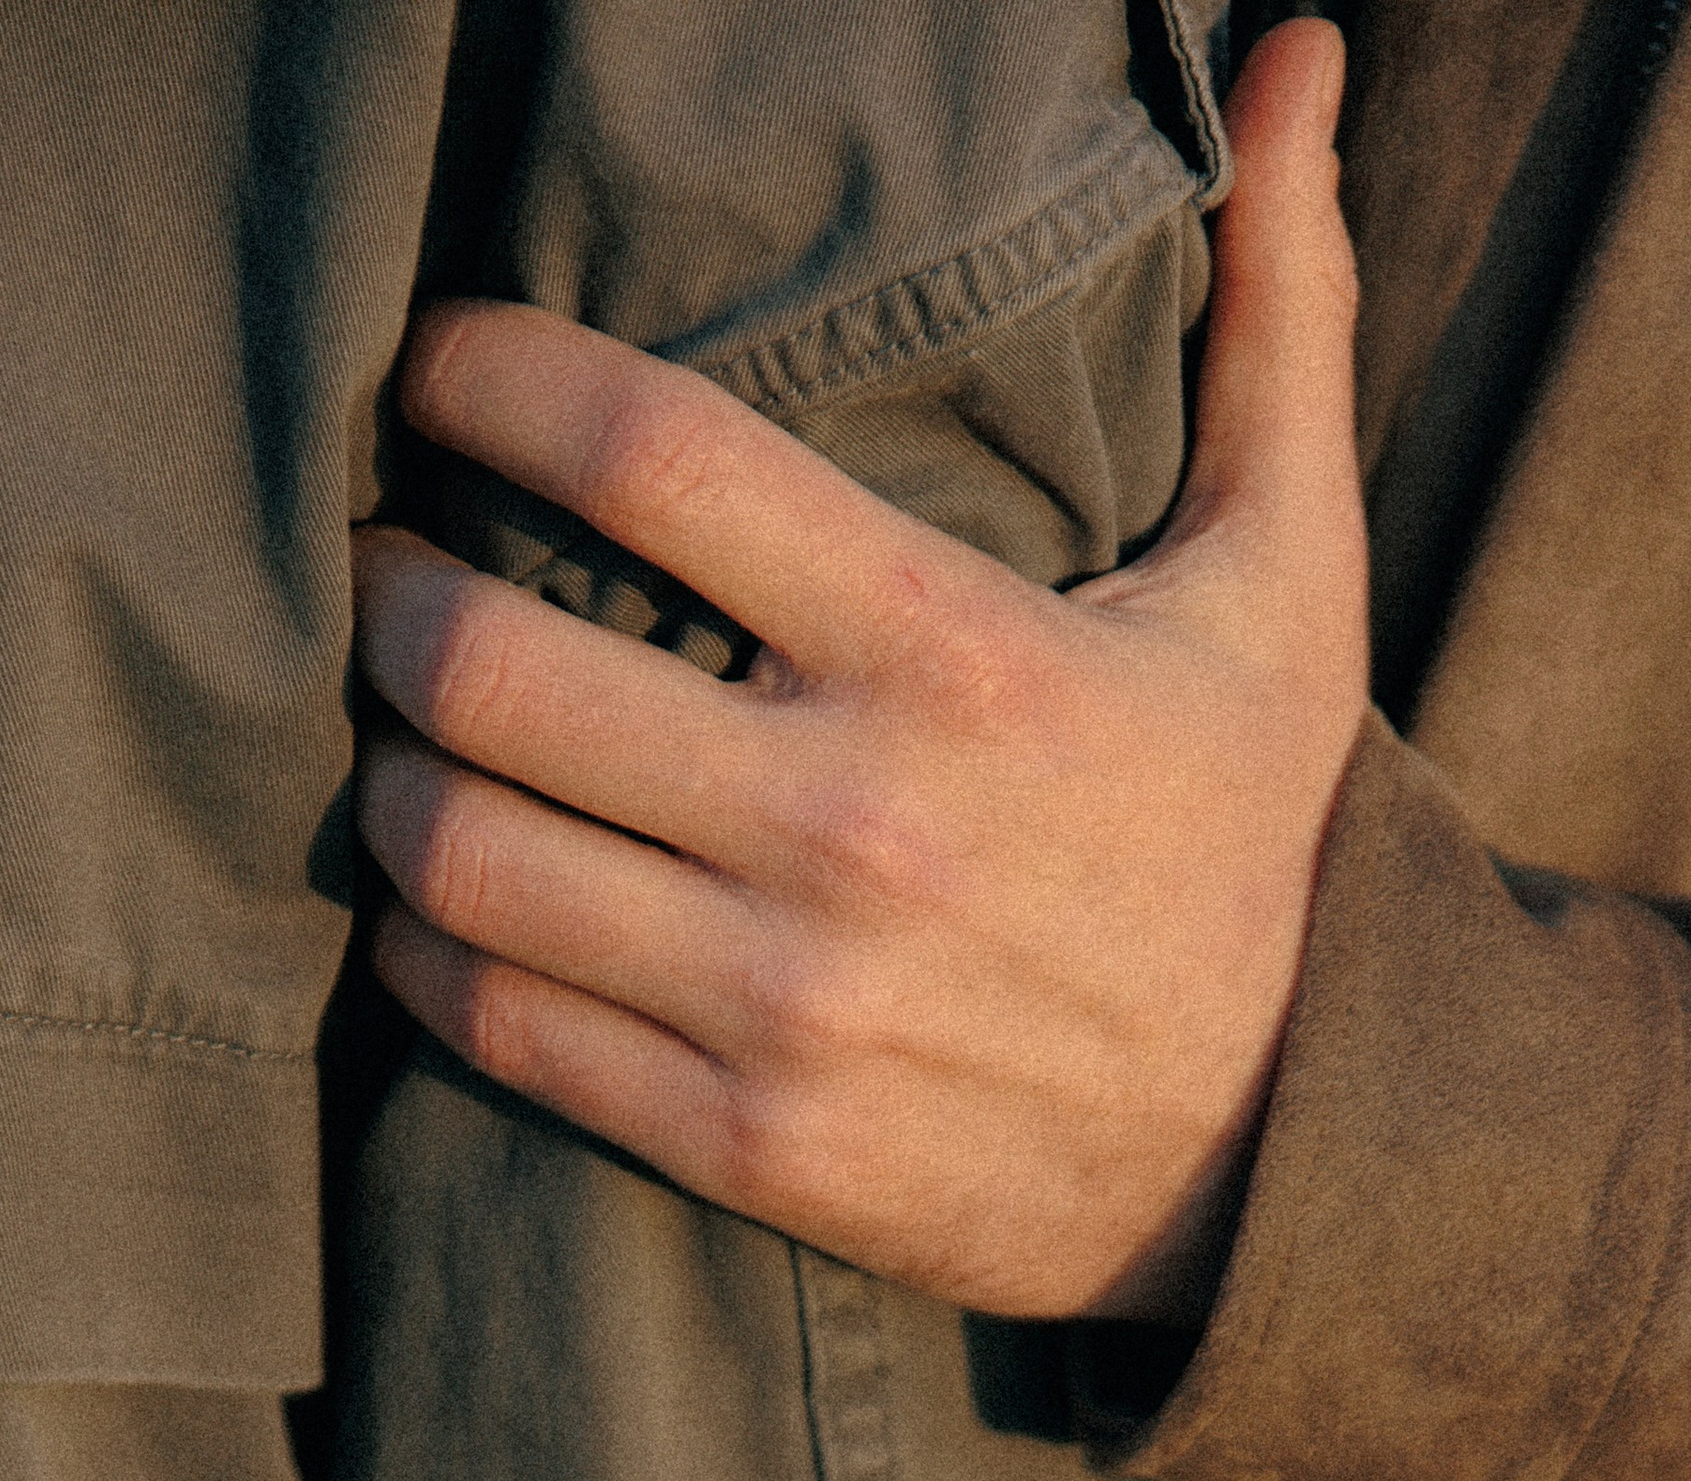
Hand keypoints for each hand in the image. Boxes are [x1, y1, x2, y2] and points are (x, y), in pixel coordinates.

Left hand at [353, 19, 1364, 1326]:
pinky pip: (496, 1026)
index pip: (647, 457)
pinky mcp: (750, 1143)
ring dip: (387, 773)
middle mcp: (856, 832)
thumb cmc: (1256, 844)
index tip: (442, 365)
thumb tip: (1303, 47)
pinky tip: (443, 898)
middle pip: (490, 667)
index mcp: (961, 657)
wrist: (1291, 1159)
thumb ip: (1275, 313)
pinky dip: (426, 953)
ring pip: (458, 855)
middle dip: (390, 596)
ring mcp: (789, 1005)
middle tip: (391, 567)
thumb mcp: (1289, 580)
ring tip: (408, 730)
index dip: (490, 378)